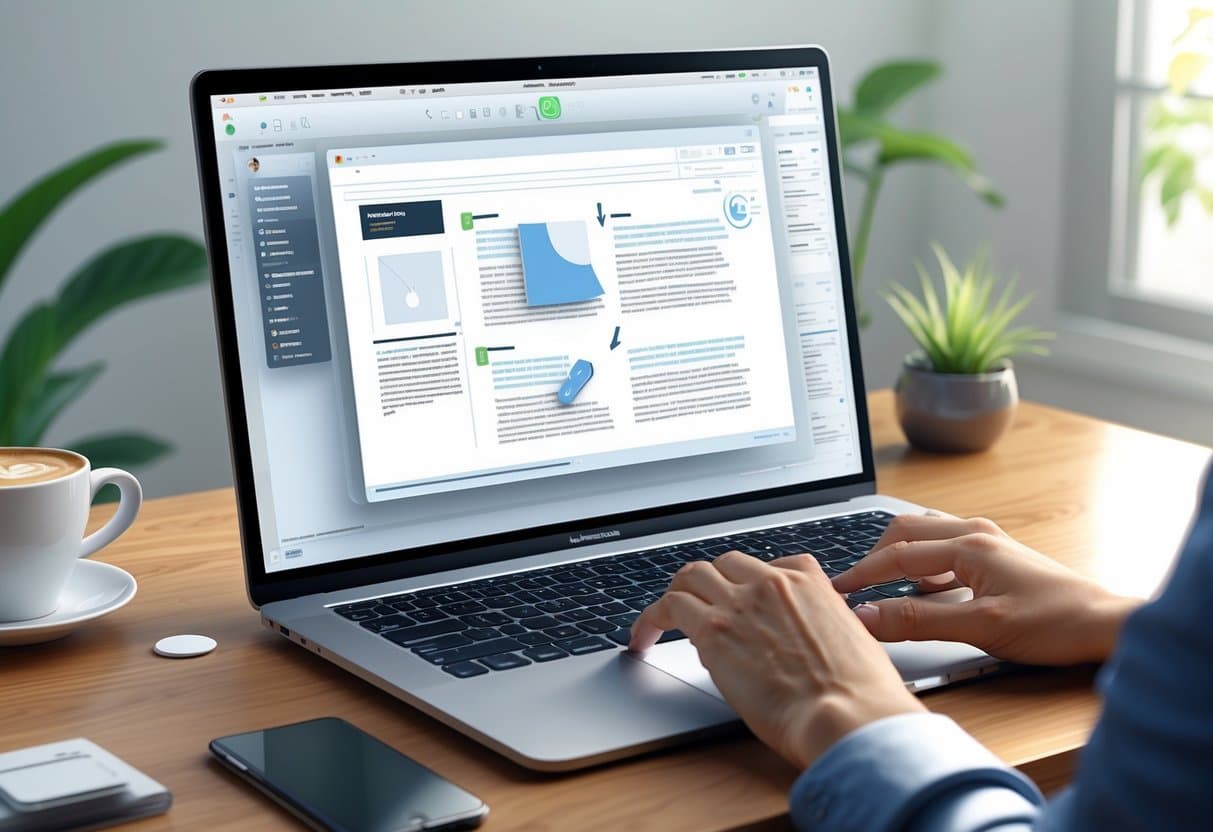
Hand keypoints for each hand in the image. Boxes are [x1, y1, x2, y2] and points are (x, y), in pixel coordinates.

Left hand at [630, 552, 923, 769]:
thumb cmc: (860, 696)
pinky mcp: (712, 630)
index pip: (770, 566)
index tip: (744, 604)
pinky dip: (649, 620)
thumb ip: (822, 631)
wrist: (848, 716)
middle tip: (698, 605)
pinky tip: (642, 638)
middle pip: (725, 565)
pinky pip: (667, 607)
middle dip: (710, 584)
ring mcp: (739, 602)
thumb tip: (806, 644)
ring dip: (676, 594)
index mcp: (810, 582)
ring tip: (662, 617)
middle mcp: (770, 583)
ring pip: (691, 576)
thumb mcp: (853, 644)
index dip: (751, 586)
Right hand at [833, 513, 1139, 664]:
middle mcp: (976, 534)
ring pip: (925, 536)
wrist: (1107, 625)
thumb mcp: (979, 627)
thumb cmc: (1054, 624)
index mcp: (969, 545)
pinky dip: (922, 565)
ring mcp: (988, 542)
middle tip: (851, 585)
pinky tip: (922, 591)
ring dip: (898, 557)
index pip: (897, 555)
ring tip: (879, 585)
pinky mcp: (996, 557)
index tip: (835, 592)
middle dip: (873, 556)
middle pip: (905, 531)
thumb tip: (867, 617)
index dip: (861, 575)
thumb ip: (918, 621)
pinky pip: (944, 549)